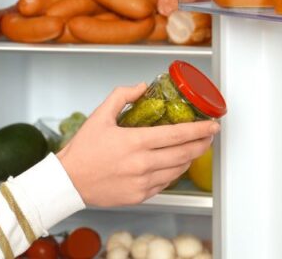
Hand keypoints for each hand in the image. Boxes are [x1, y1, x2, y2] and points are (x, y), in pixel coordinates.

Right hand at [56, 83, 219, 206]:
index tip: (212, 125)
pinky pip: (165, 184)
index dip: (200, 129)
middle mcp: (142, 164)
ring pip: (177, 170)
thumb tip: (142, 86)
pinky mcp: (140, 195)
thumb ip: (122, 96)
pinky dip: (174, 173)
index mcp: (135, 142)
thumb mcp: (100, 115)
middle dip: (202, 143)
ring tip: (195, 148)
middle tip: (209, 136)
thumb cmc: (83, 150)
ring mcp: (142, 182)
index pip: (177, 134)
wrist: (69, 181)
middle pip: (184, 153)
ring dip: (190, 158)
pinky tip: (175, 164)